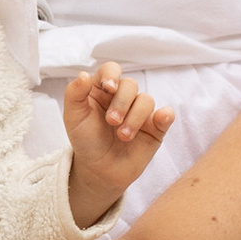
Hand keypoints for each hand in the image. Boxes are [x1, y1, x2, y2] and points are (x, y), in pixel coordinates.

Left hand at [61, 59, 175, 204]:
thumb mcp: (73, 118)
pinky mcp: (155, 127)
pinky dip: (165, 115)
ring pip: (146, 100)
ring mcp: (140, 112)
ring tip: (123, 136)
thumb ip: (74, 94)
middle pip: (130, 84)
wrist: (99, 170)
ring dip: (135, 118)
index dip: (112, 74)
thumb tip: (84, 74)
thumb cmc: (86, 141)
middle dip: (121, 103)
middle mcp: (123, 97)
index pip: (112, 69)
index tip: (109, 88)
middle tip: (111, 122)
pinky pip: (166, 114)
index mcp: (103, 90)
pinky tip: (159, 119)